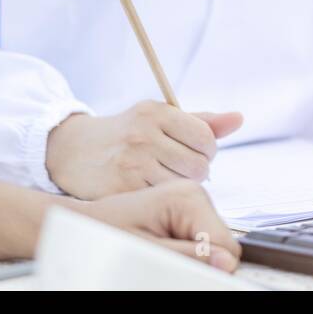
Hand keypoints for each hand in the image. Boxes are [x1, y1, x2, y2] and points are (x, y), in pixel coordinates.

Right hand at [46, 101, 242, 198]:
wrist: (73, 150)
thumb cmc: (127, 133)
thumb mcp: (161, 118)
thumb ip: (201, 121)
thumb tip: (239, 118)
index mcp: (157, 112)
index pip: (206, 137)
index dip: (206, 150)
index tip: (193, 152)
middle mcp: (144, 134)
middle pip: (199, 165)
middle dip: (195, 171)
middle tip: (177, 168)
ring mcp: (131, 162)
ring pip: (183, 186)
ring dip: (178, 187)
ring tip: (161, 178)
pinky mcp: (120, 188)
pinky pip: (160, 201)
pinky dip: (160, 200)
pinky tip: (147, 189)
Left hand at [73, 179, 240, 271]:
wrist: (83, 226)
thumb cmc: (102, 235)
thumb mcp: (146, 252)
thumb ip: (189, 257)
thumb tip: (226, 263)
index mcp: (188, 196)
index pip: (226, 243)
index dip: (209, 266)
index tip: (178, 269)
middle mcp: (192, 193)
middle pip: (220, 243)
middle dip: (198, 260)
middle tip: (159, 260)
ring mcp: (189, 202)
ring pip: (212, 245)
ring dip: (189, 257)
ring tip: (156, 254)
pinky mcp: (183, 212)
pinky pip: (199, 240)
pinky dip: (183, 252)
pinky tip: (159, 249)